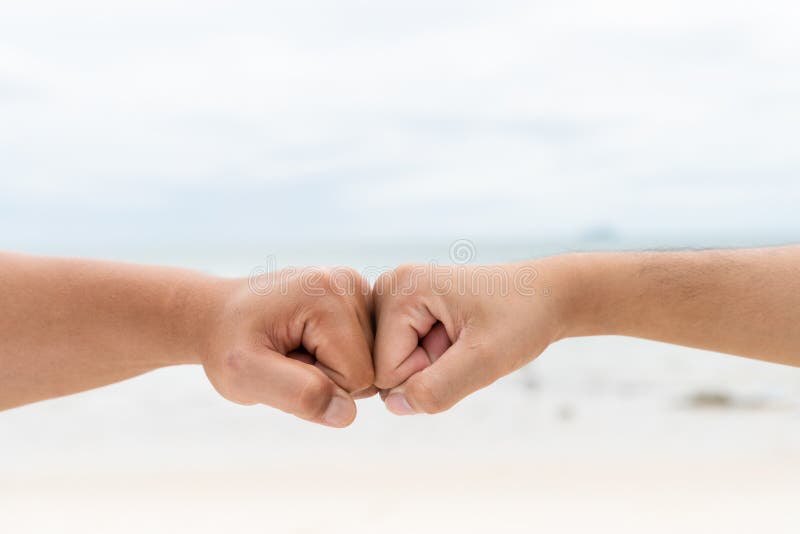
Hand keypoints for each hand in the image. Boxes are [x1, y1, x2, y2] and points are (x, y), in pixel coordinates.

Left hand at [201, 267, 374, 426]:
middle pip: (370, 367)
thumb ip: (296, 394)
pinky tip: (308, 342)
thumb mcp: (243, 375)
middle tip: (285, 357)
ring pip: (371, 360)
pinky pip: (366, 349)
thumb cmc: (227, 344)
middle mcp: (350, 283)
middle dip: (328, 376)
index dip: (320, 387)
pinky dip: (338, 356)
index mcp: (328, 297)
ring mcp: (357, 287)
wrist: (219, 314)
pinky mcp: (357, 297)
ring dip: (332, 367)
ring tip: (293, 348)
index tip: (282, 365)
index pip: (357, 377)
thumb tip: (347, 413)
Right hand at [373, 261, 567, 414]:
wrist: (547, 296)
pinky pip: (403, 355)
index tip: (463, 346)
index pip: (385, 369)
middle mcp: (390, 285)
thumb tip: (393, 406)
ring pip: (393, 364)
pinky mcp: (405, 306)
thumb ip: (438, 388)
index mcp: (402, 288)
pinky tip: (456, 337)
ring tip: (463, 339)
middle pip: (383, 365)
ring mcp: (396, 295)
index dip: (426, 375)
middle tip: (465, 343)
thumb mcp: (486, 360)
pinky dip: (432, 358)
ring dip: (430, 365)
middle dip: (426, 369)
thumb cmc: (522, 318)